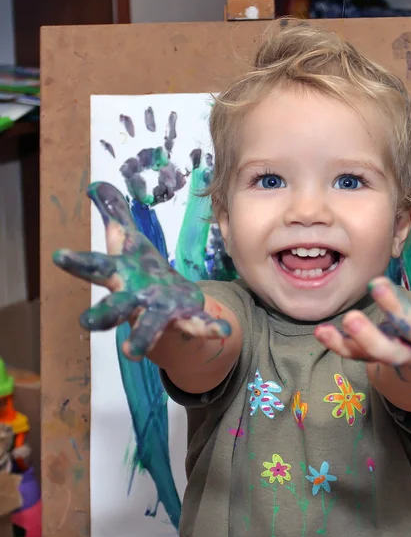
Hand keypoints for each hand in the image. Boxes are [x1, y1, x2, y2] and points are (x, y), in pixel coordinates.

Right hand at [53, 181, 230, 360]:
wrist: (169, 305)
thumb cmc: (141, 272)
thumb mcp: (129, 241)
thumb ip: (114, 214)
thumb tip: (94, 185)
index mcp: (122, 275)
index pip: (96, 266)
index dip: (78, 261)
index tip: (60, 256)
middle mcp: (136, 298)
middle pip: (116, 307)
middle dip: (103, 314)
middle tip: (87, 322)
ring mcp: (161, 312)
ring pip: (149, 326)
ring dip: (142, 336)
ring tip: (131, 351)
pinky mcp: (186, 319)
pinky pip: (198, 325)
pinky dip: (210, 328)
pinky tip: (224, 329)